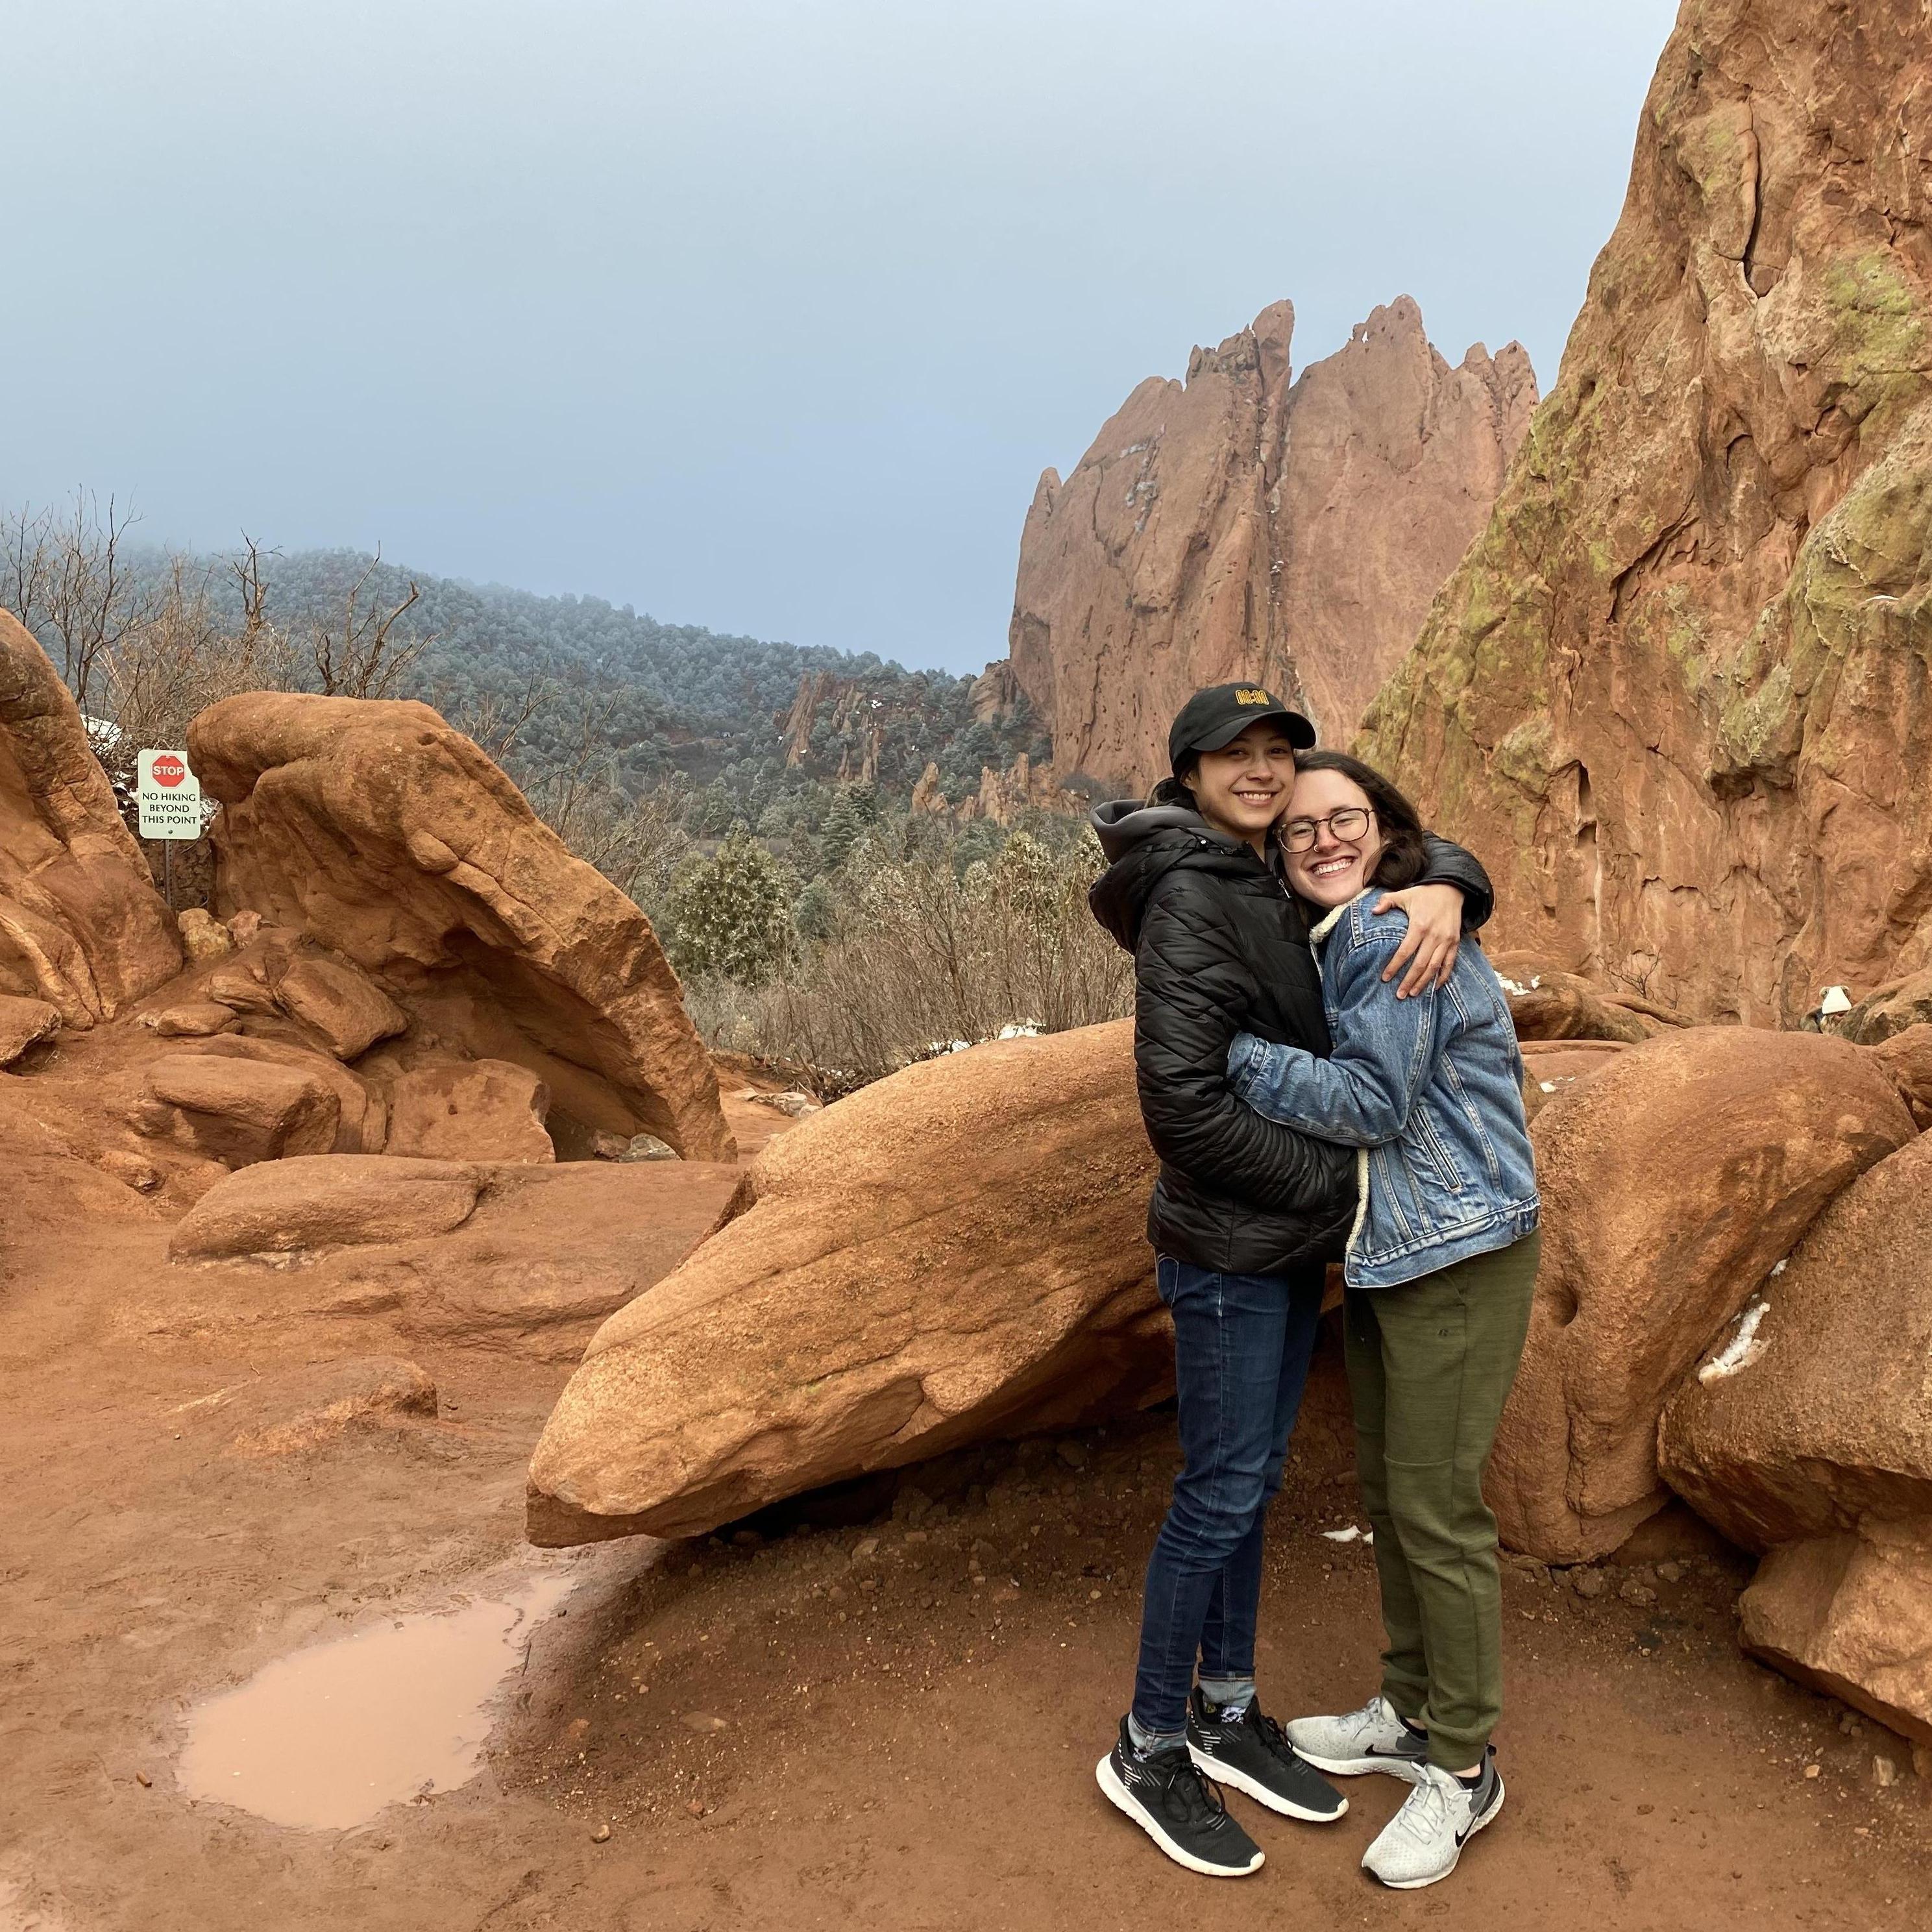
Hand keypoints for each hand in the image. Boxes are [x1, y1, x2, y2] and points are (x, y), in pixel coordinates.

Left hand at [1372, 882, 1462, 996]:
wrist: (1451, 889)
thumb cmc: (1423, 894)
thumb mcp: (1403, 894)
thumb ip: (1386, 901)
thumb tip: (1373, 912)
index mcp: (1419, 925)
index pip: (1405, 951)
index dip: (1395, 966)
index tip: (1385, 978)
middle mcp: (1434, 935)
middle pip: (1420, 964)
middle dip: (1409, 981)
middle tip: (1399, 995)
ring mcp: (1446, 940)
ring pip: (1434, 967)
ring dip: (1424, 982)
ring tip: (1413, 994)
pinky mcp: (1455, 942)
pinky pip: (1449, 963)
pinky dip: (1443, 976)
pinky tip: (1435, 987)